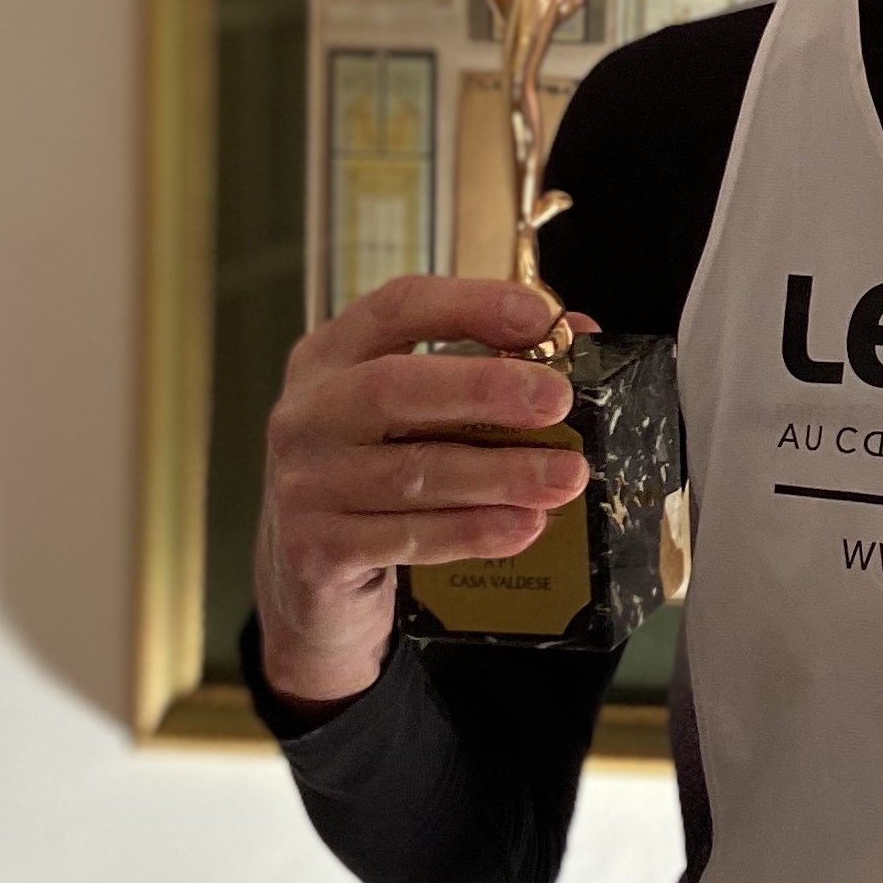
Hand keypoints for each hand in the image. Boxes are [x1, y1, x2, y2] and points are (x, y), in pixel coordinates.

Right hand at [253, 275, 591, 709]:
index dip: (469, 304)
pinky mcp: (316, 551)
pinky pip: (406, 539)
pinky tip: (525, 526)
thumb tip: (578, 334)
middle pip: (393, 388)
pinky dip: (473, 532)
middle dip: (484, 390)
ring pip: (411, 473)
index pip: (396, 307)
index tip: (540, 316)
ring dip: (499, 474)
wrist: (310, 577)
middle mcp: (307, 413)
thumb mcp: (414, 413)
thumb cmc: (378, 473)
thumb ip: (485, 367)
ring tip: (566, 475)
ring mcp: (304, 484)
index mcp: (331, 356)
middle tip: (558, 400)